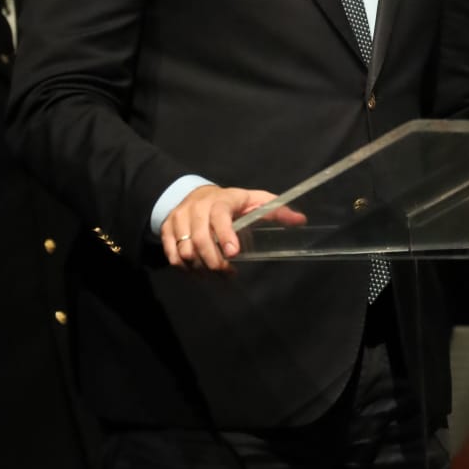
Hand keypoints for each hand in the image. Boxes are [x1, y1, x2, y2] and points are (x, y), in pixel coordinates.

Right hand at [160, 184, 306, 271]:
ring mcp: (179, 218)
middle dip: (214, 261)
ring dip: (201, 268)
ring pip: (185, 250)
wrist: (196, 194)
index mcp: (220, 200)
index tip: (234, 254)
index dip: (225, 235)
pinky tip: (199, 271)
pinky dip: (185, 268)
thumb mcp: (254, 200)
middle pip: (200, 239)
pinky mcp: (167, 229)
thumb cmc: (231, 202)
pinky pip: (172, 255)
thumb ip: (276, 210)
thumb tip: (301, 220)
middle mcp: (196, 208)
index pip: (219, 216)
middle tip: (227, 272)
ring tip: (215, 274)